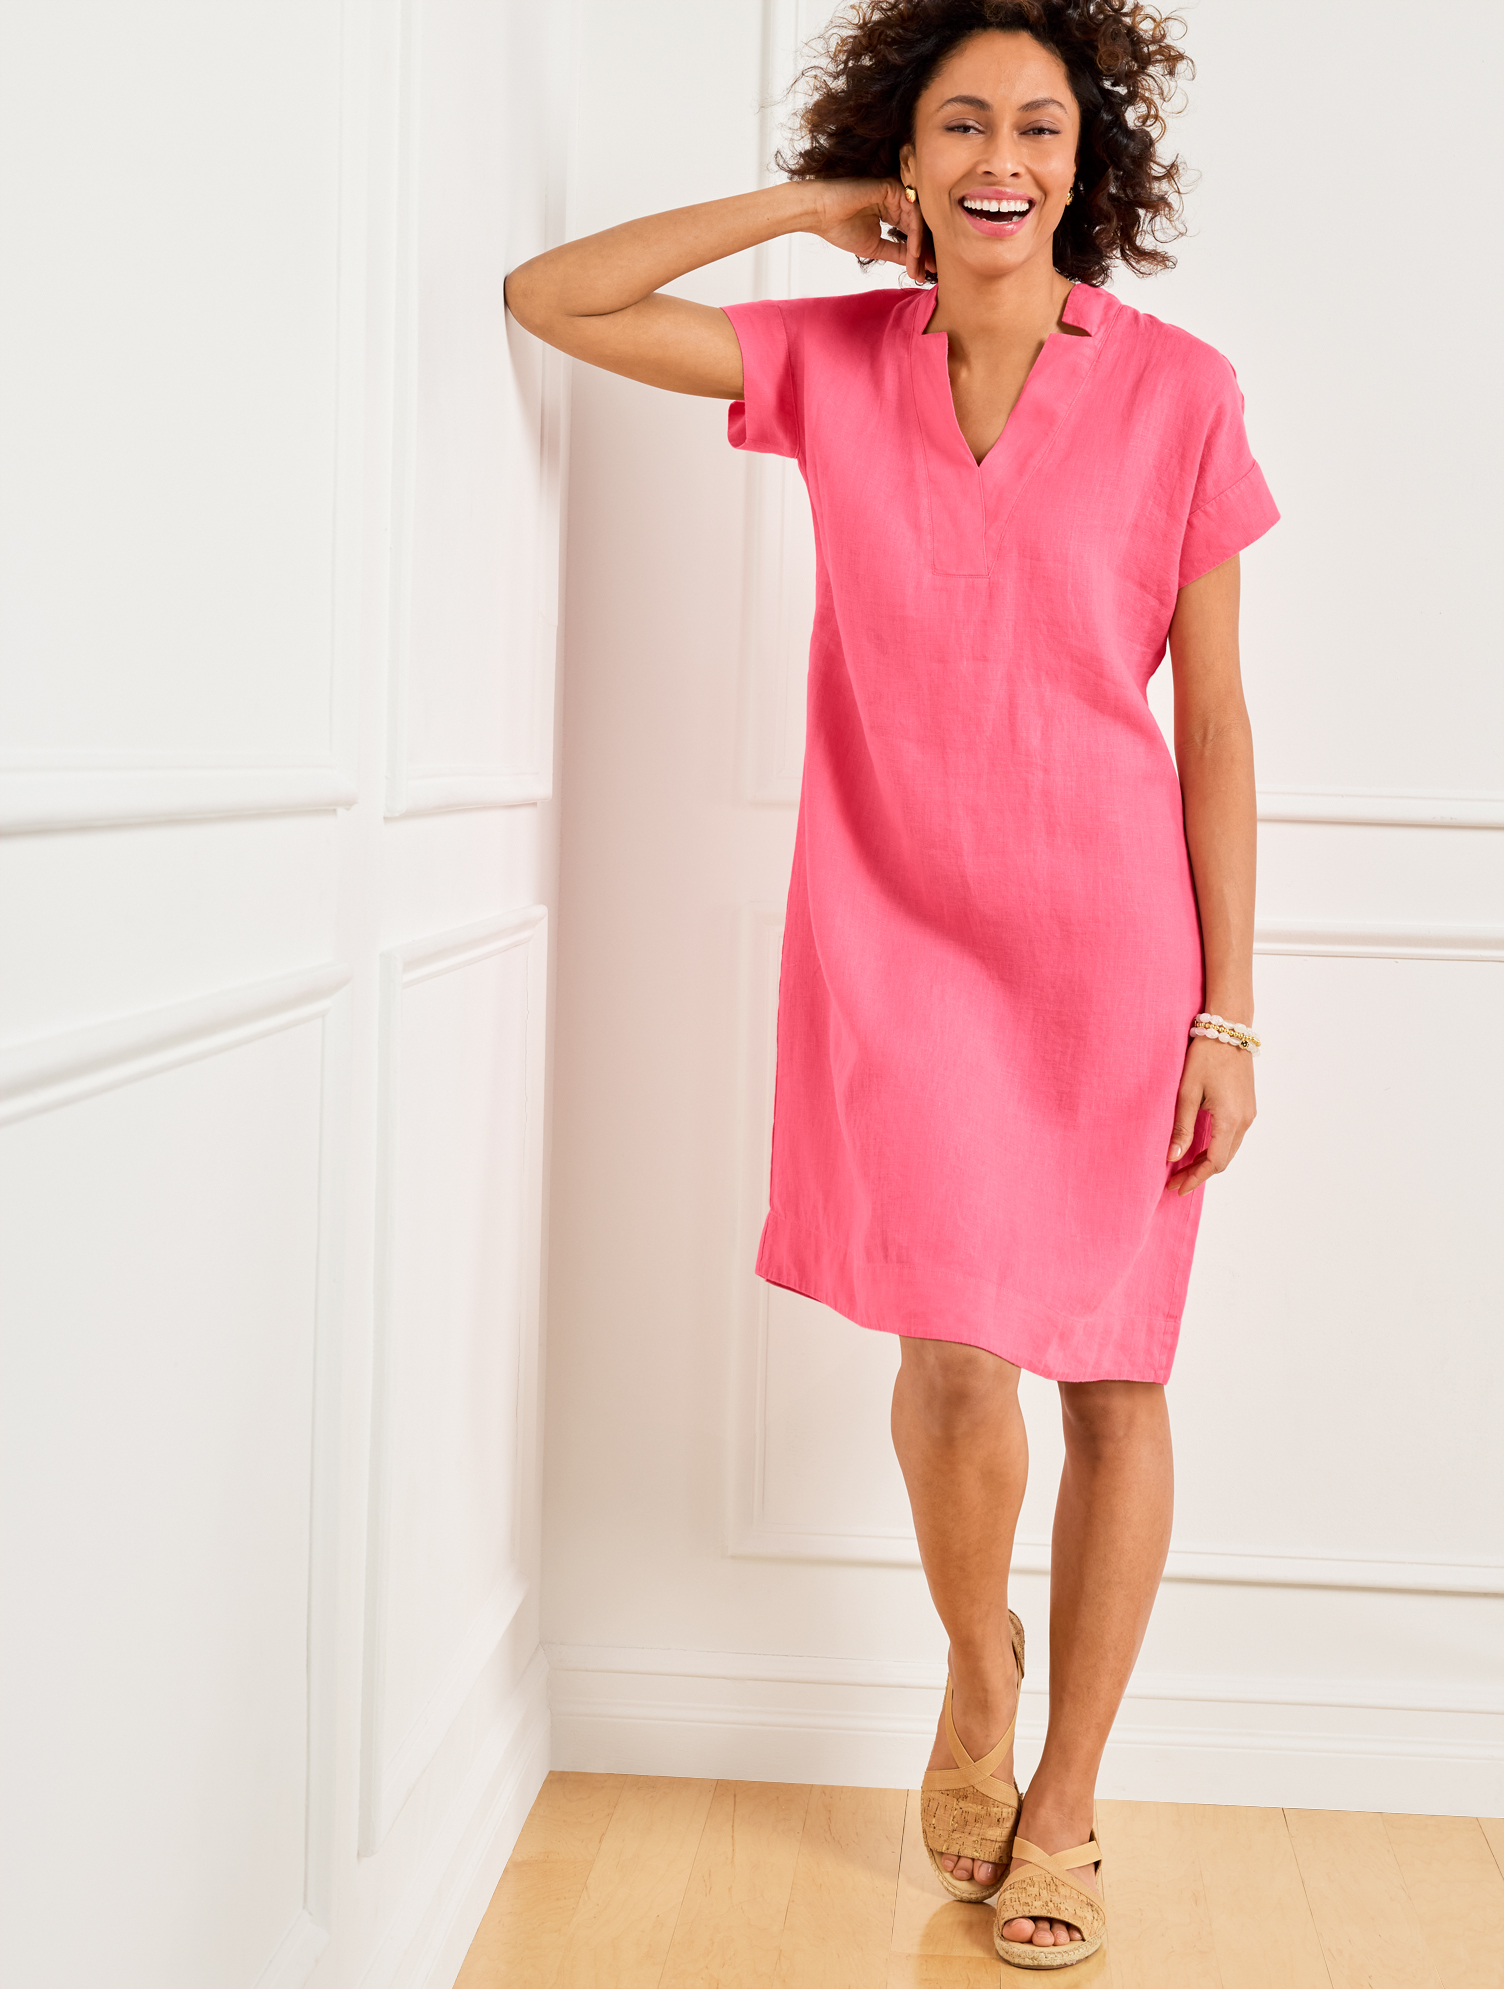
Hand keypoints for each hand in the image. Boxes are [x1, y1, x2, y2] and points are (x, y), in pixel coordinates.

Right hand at [807, 176, 934, 283]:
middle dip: (925, 252)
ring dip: (921, 246)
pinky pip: (912, 211)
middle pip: (919, 226)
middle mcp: (896, 201)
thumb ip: (897, 252)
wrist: (820, 214)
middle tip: (930, 272)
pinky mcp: (893, 187)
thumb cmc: (840, 228)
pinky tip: (915, 252)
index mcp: (891, 212)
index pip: (911, 233)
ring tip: (919, 267)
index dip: (919, 255)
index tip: (923, 275)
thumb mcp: (875, 247)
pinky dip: (915, 233)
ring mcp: (896, 193)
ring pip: (918, 220)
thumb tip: (917, 264)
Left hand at [1166, 1037, 1255, 1195]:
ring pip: (1229, 1149)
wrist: (1228, 1029)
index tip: (1177, 1187)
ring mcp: (1249, 1113)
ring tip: (1183, 1168)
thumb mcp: (1187, 1092)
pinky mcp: (1247, 1106)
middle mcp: (1244, 1120)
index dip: (1195, 1178)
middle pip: (1223, 1160)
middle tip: (1175, 1182)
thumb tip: (1173, 1157)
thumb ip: (1182, 1127)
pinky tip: (1199, 1149)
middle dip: (1199, 1173)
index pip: (1214, 1162)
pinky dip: (1216, 1148)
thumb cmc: (1205, 1056)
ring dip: (1208, 1162)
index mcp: (1230, 1119)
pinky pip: (1233, 1136)